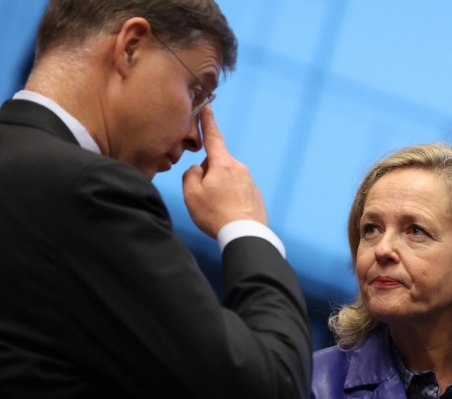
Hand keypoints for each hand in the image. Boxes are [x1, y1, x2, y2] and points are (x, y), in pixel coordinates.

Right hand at [183, 106, 267, 238]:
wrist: (245, 234)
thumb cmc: (216, 214)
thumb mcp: (192, 193)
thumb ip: (191, 174)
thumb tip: (199, 169)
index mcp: (223, 164)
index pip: (213, 136)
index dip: (208, 121)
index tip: (207, 106)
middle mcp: (239, 168)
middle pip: (216, 164)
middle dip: (207, 174)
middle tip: (204, 196)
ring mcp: (249, 181)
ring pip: (226, 178)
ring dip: (218, 188)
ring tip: (216, 208)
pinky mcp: (255, 194)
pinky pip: (236, 191)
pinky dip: (229, 199)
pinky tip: (226, 213)